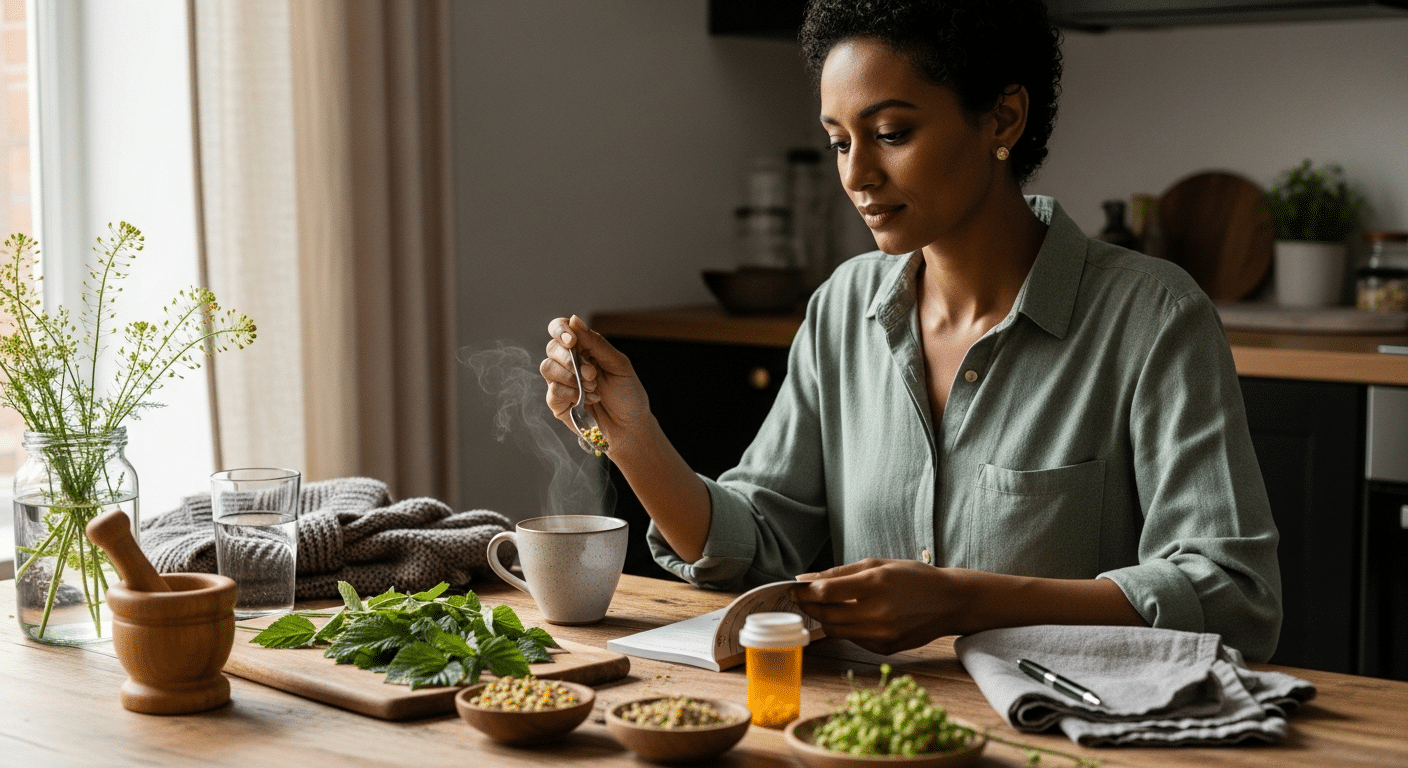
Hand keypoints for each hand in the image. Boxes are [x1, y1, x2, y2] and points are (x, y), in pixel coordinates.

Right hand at [540, 315, 652, 454]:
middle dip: (571, 359)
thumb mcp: (618, 364)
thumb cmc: (628, 395)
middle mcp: (569, 362)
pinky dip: (570, 394)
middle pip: (552, 347)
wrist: (630, 427)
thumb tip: (574, 319)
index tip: (571, 340)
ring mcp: (561, 382)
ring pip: (547, 367)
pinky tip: (586, 400)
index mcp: (584, 348)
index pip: (561, 329)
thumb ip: (596, 343)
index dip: (560, 330)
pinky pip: (552, 391)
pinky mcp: (557, 402)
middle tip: (592, 373)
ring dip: (571, 377)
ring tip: (593, 388)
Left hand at [790, 558, 967, 655]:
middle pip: (826, 615)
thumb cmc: (913, 578)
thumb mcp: (878, 564)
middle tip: (801, 598)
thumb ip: (840, 573)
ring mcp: (882, 635)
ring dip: (823, 619)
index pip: (826, 592)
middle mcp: (878, 613)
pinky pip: (853, 639)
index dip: (803, 592)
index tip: (793, 589)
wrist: (950, 602)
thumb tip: (806, 578)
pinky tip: (849, 617)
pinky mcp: (885, 649)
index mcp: (875, 585)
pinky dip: (845, 628)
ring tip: (821, 607)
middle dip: (808, 607)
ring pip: (836, 631)